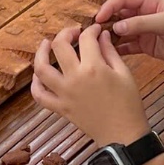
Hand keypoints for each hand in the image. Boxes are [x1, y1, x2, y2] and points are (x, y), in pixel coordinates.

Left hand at [31, 23, 147, 145]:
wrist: (122, 134)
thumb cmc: (128, 104)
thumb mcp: (124, 73)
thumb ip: (110, 51)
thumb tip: (102, 34)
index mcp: (94, 68)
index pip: (86, 38)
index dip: (91, 30)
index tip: (95, 30)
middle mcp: (74, 78)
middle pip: (59, 46)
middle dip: (65, 33)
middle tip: (73, 33)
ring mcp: (64, 94)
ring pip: (41, 69)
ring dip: (41, 53)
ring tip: (46, 44)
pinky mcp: (60, 107)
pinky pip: (39, 95)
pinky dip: (35, 84)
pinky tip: (39, 75)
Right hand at [95, 0, 163, 68]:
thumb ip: (141, 24)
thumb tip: (117, 27)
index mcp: (150, 1)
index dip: (109, 6)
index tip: (99, 18)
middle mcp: (144, 14)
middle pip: (119, 14)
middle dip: (106, 22)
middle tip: (93, 32)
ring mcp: (145, 30)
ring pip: (121, 31)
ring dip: (110, 36)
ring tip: (98, 44)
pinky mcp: (147, 45)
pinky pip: (128, 46)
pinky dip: (119, 49)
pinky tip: (110, 54)